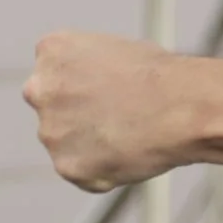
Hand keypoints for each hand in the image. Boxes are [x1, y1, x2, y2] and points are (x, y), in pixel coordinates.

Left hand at [24, 32, 186, 191]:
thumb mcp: (114, 50)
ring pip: (65, 143)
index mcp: (52, 51)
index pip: (53, 73)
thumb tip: (90, 91)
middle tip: (115, 118)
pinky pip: (82, 172)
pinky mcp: (66, 166)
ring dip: (90, 144)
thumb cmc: (160, 76)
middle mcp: (40, 89)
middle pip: (52, 108)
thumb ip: (86, 70)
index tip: (105, 91)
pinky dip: (104, 170)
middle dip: (75, 114)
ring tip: (130, 134)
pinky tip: (129, 153)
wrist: (181, 107)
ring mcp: (50, 131)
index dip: (83, 85)